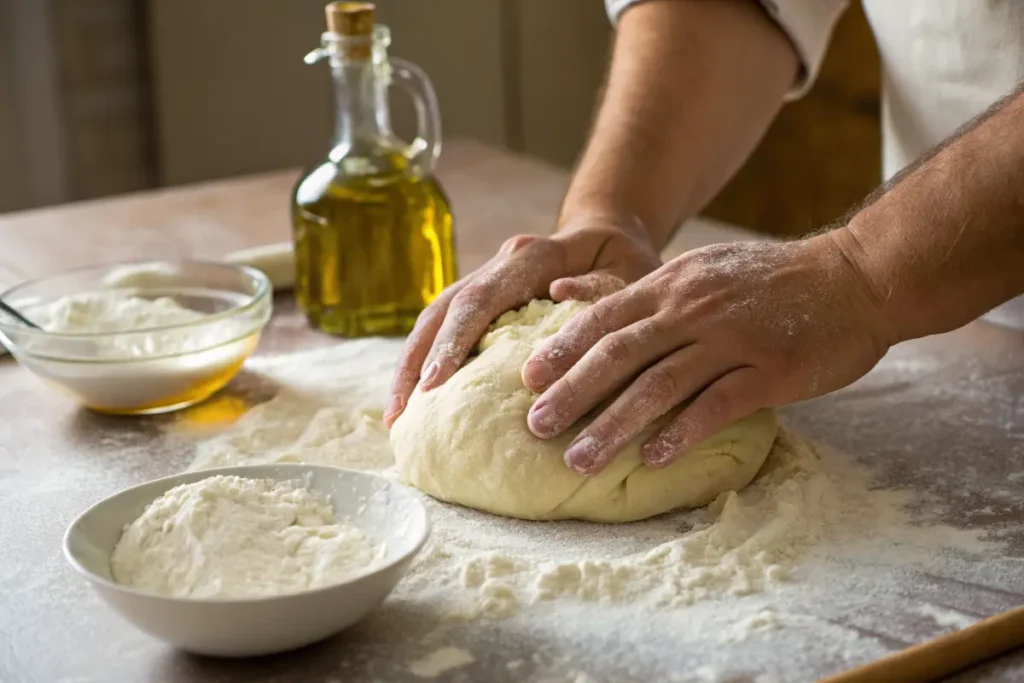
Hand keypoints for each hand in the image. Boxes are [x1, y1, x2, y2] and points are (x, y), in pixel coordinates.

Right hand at [383, 213, 660, 426]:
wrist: (609, 236)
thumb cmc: (626, 262)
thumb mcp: (633, 272)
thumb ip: (603, 286)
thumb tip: (561, 295)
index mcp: (532, 255)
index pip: (480, 298)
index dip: (455, 341)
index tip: (436, 384)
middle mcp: (501, 263)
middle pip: (444, 308)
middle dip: (418, 362)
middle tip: (402, 415)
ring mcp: (486, 278)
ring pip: (434, 317)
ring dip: (411, 366)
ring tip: (397, 418)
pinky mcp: (481, 299)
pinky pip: (443, 327)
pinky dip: (426, 362)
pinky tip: (415, 401)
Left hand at [521, 232, 896, 474]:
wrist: (853, 277)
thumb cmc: (768, 282)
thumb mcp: (697, 268)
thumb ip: (635, 289)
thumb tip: (563, 293)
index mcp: (673, 285)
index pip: (603, 317)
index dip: (562, 349)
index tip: (525, 381)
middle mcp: (694, 309)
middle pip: (620, 353)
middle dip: (573, 392)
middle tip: (534, 426)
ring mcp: (732, 339)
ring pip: (660, 386)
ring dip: (615, 425)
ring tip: (579, 459)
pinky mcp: (770, 370)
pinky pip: (717, 405)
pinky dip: (682, 432)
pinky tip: (654, 459)